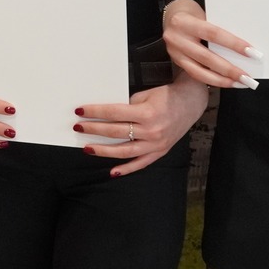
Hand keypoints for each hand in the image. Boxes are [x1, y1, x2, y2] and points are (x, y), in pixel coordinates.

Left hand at [73, 76, 208, 175]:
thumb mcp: (144, 96)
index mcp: (147, 113)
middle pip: (116, 132)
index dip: (95, 112)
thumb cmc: (165, 96)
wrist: (190, 102)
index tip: (79, 111)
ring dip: (104, 151)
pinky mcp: (161, 151)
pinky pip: (141, 163)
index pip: (114, 113)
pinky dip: (126, 169)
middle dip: (94, 129)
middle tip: (78, 127)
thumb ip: (126, 107)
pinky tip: (112, 172)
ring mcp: (156, 144)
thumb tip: (104, 115)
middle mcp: (151, 131)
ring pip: (125, 151)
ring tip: (87, 148)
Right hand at [162, 0, 261, 90]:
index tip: (252, 52)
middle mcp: (176, 38)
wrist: (170, 15)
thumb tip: (244, 48)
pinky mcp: (177, 62)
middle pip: (206, 57)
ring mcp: (174, 52)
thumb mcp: (204, 14)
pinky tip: (226, 82)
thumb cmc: (192, 13)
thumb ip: (218, 29)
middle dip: (229, 69)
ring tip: (239, 83)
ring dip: (222, 80)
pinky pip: (196, 75)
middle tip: (248, 77)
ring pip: (199, 71)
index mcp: (184, 22)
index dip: (234, 44)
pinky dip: (212, 80)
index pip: (213, 34)